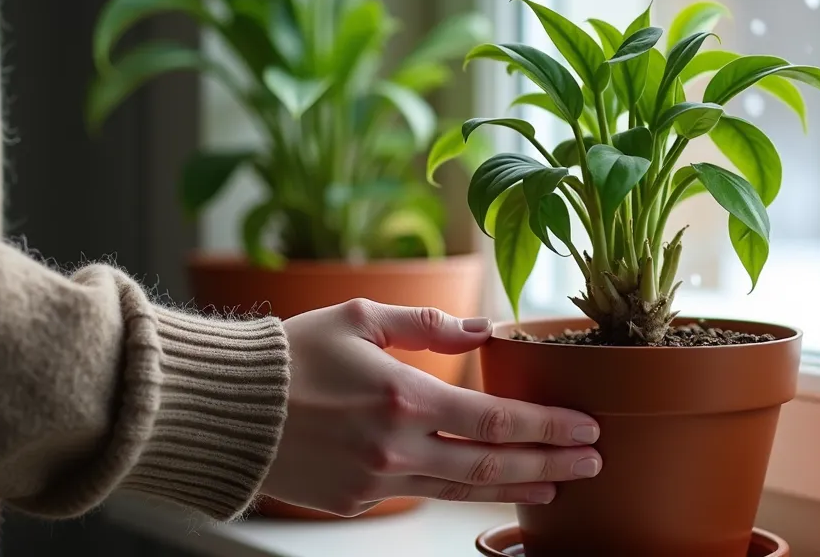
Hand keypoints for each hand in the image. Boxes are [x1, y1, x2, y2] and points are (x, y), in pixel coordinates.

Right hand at [261, 299, 601, 516]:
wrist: (227, 409)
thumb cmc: (292, 354)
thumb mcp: (360, 317)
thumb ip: (427, 325)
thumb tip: (482, 329)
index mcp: (403, 398)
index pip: (497, 420)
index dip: (549, 427)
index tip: (587, 428)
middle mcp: (396, 448)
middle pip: (493, 465)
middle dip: (551, 464)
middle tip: (593, 462)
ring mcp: (376, 482)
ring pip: (462, 490)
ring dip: (515, 487)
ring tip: (555, 485)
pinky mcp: (356, 503)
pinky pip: (417, 494)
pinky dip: (458, 490)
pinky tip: (482, 483)